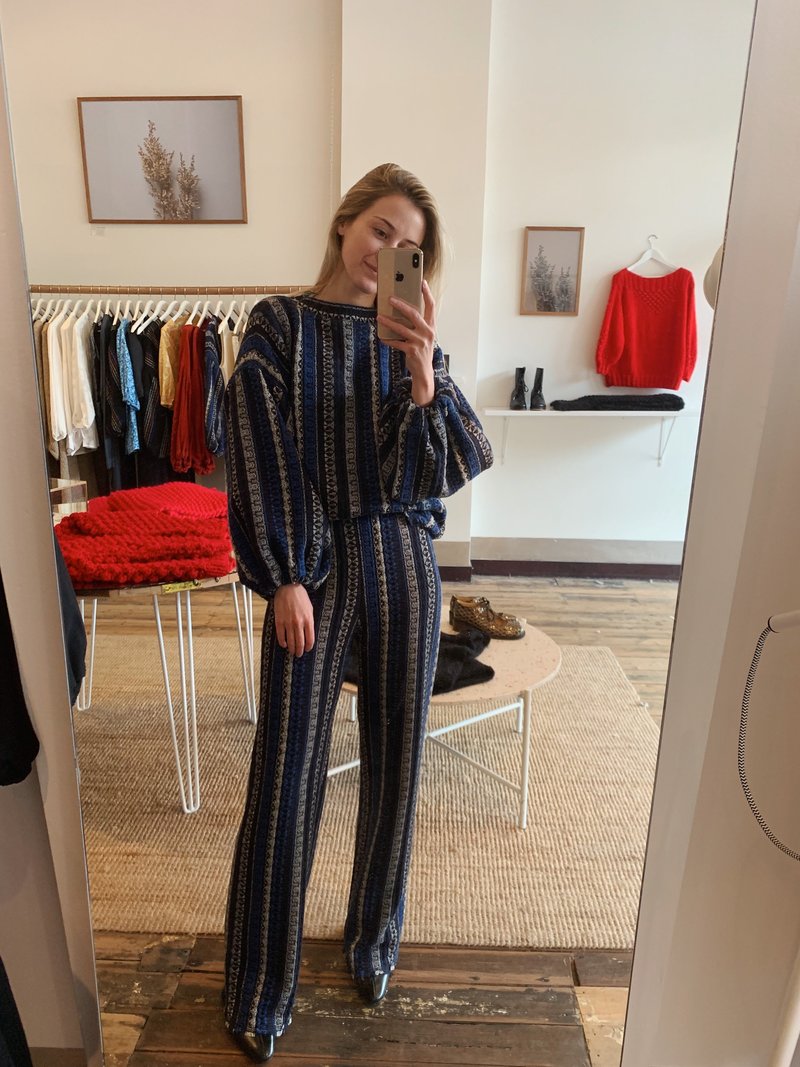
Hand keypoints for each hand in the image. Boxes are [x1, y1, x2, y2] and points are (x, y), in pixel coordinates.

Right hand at [272, 583, 314, 656]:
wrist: (288, 587)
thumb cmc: (300, 597)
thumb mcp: (310, 609)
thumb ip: (309, 621)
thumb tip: (308, 633)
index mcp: (308, 619)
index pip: (310, 638)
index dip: (308, 646)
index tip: (307, 649)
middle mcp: (299, 623)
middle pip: (300, 642)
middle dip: (299, 650)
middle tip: (298, 654)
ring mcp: (288, 622)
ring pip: (290, 641)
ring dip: (291, 648)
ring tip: (292, 652)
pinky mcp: (279, 621)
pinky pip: (281, 635)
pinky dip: (282, 642)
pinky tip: (284, 644)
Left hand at [377, 280, 436, 405]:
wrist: (424, 371)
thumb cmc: (422, 350)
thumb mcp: (424, 335)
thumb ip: (418, 324)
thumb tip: (403, 309)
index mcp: (432, 326)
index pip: (431, 306)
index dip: (427, 294)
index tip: (422, 282)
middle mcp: (427, 332)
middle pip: (414, 314)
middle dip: (401, 305)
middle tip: (390, 298)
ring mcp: (420, 342)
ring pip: (401, 328)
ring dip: (389, 322)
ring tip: (379, 317)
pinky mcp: (411, 351)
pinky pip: (396, 343)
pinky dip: (388, 340)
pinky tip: (381, 337)